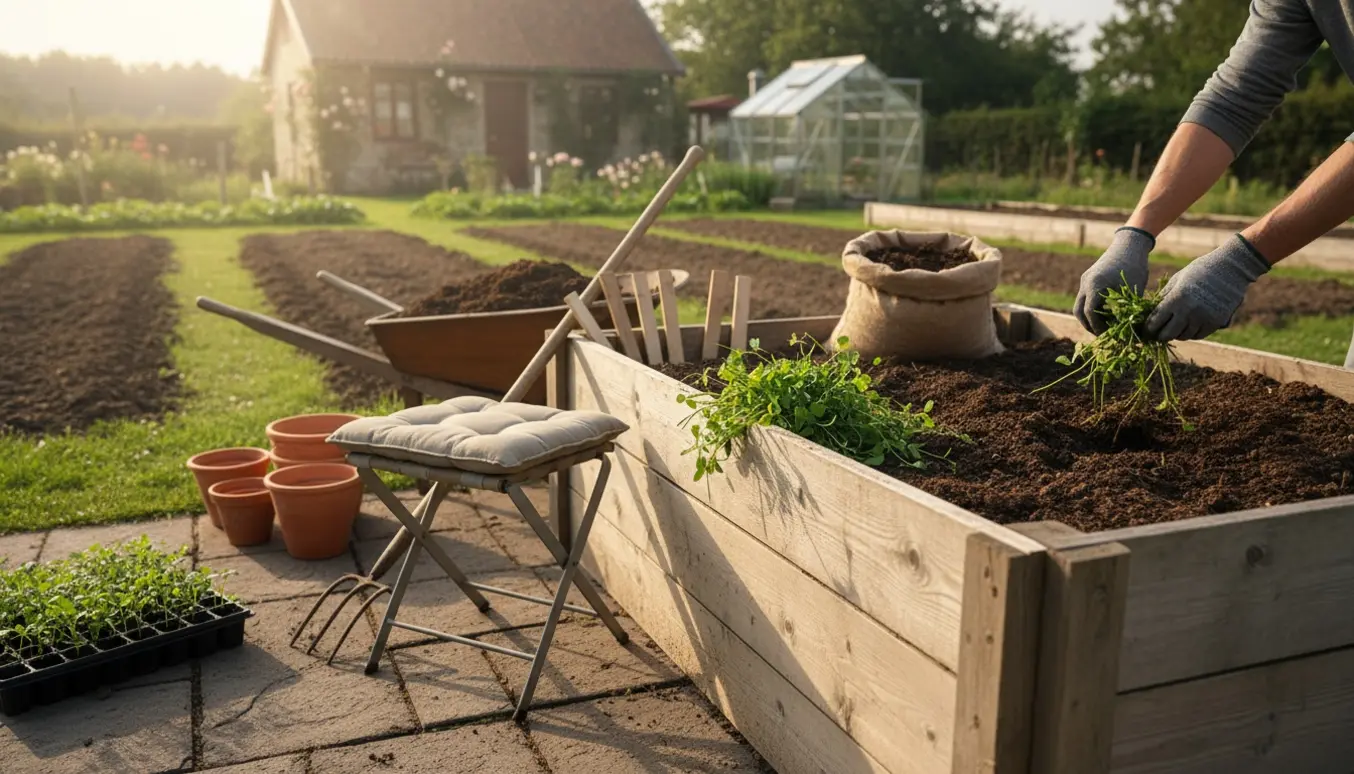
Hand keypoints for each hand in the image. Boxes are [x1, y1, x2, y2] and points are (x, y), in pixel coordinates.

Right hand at [1075, 227, 1153, 333]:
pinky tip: (1106, 311)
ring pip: (1080, 305)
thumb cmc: (1135, 267)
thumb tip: (1128, 331)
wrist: (1130, 244)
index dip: (1098, 328)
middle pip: (1079, 312)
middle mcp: (1085, 283)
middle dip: (1089, 326)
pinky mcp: (1088, 277)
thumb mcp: (1134, 292)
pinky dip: (1092, 307)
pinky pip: (1085, 297)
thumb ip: (1127, 311)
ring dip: (1089, 317)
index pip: (1090, 314)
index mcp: (1095, 286)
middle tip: (1103, 335)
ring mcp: (1085, 280)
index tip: (1109, 335)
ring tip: (1104, 325)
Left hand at [1145, 235, 1270, 341]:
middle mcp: (1189, 311)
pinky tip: (1190, 325)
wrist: (1231, 268)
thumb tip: (1150, 313)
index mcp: (1176, 298)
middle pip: (1168, 335)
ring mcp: (1204, 318)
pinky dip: (1193, 333)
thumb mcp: (1178, 279)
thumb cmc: (1201, 270)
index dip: (1149, 329)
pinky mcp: (1217, 322)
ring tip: (1176, 326)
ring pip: (1184, 336)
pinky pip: (1199, 335)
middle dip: (1161, 335)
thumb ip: (1164, 297)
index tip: (1147, 330)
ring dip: (1178, 333)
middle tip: (1159, 333)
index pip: (1155, 322)